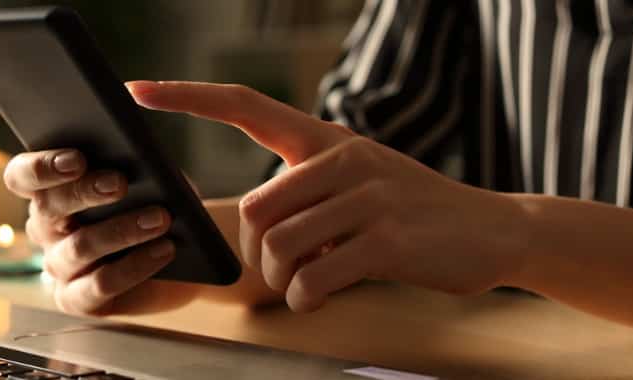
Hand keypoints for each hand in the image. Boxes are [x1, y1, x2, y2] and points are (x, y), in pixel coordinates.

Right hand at [3, 148, 177, 314]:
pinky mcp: (78, 299)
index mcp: (48, 191)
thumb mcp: (145, 176)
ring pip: (79, 247)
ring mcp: (58, 267)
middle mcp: (45, 229)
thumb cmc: (155, 201)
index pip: (21, 176)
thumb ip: (130, 162)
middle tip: (120, 183)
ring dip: (121, 230)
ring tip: (160, 217)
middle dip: (84, 192)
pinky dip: (135, 266)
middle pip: (48, 208)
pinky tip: (164, 249)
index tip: (76, 159)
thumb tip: (135, 156)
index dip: (41, 167)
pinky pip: (99, 285)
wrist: (181, 253)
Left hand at [126, 81, 528, 311]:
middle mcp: (343, 158)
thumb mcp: (359, 184)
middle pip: (257, 207)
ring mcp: (368, 197)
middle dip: (256, 253)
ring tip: (304, 285)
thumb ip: (308, 192)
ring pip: (281, 245)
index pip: (246, 106)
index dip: (188, 97)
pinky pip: (314, 276)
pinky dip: (304, 297)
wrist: (494, 230)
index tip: (138, 89)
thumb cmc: (411, 214)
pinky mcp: (386, 239)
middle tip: (279, 272)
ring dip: (281, 279)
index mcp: (326, 139)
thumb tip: (258, 227)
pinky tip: (318, 297)